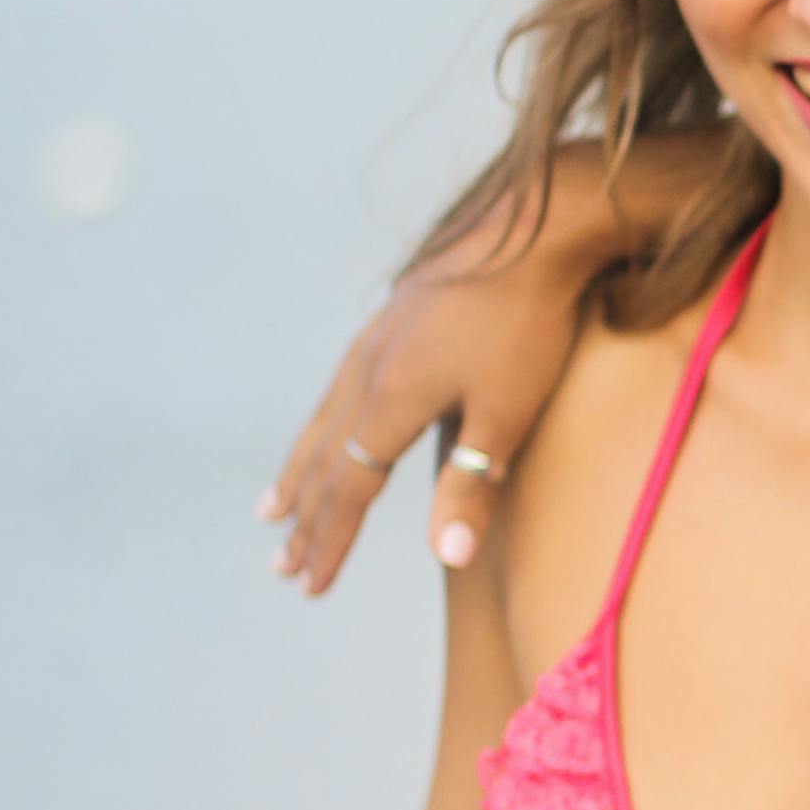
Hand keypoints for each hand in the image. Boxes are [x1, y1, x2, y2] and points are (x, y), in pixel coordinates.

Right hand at [258, 213, 596, 594]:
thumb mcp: (508, 413)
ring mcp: (377, 338)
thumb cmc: (529, 322)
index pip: (348, 489)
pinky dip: (324, 419)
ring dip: (299, 469)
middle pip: (324, 459)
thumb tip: (447, 558)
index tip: (310, 584)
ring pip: (325, 418)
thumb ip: (473, 484)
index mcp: (390, 400)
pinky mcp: (396, 314)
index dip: (329, 539)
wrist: (537, 225)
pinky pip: (342, 382)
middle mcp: (369, 370)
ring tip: (272, 507)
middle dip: (304, 517)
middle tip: (282, 565)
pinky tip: (330, 419)